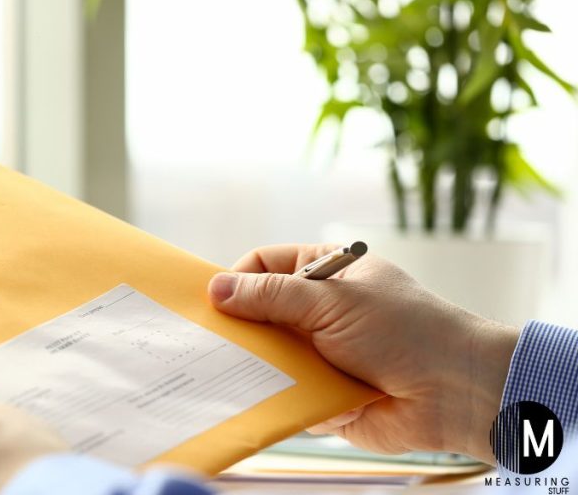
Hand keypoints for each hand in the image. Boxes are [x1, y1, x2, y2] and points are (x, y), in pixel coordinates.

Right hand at [208, 243, 519, 462]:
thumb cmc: (406, 331)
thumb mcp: (332, 301)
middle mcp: (319, 311)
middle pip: (260, 314)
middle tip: (211, 340)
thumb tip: (216, 289)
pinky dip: (290, 397)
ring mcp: (321, 353)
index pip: (264, 266)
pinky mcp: (324, 394)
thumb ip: (271, 296)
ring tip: (247, 371)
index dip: (235, 280)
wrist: (456, 392)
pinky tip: (291, 399)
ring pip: (269, 357)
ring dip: (265, 366)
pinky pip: (288, 395)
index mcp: (325, 273)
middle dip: (242, 328)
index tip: (210, 301)